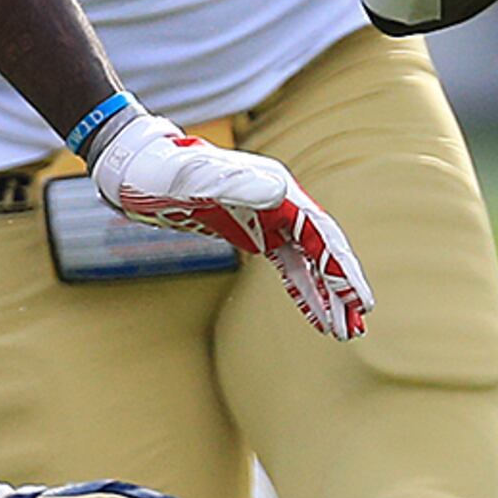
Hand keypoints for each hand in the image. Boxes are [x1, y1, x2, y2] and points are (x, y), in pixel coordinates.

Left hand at [85, 106, 373, 340]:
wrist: (135, 168)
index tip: (356, 297)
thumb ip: (234, 183)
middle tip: (361, 320)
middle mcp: (279, 202)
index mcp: (274, 189)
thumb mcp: (191, 177)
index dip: (339, 265)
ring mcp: (268, 217)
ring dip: (328, 294)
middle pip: (322, 248)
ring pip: (309, 261)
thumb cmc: (160, 171)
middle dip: (342, 284)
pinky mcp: (254, 232)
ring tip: (346, 329)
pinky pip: (289, 265)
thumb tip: (280, 192)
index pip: (318, 233)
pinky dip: (306, 290)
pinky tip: (318, 314)